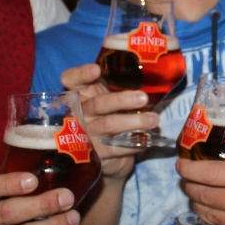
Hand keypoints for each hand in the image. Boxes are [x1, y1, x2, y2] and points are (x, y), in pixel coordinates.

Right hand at [61, 63, 157, 181]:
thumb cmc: (107, 116)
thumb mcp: (106, 98)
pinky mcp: (95, 154)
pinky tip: (147, 140)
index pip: (71, 79)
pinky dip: (134, 143)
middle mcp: (78, 113)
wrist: (103, 153)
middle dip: (121, 100)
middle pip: (98, 104)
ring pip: (109, 125)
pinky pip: (116, 147)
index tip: (96, 70)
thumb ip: (115, 86)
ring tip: (154, 119)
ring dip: (134, 121)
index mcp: (79, 94)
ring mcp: (85, 134)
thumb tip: (147, 77)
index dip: (81, 74)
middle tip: (143, 98)